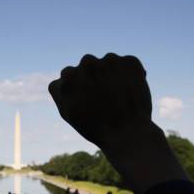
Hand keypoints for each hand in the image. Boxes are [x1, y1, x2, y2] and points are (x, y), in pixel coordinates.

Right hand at [49, 53, 188, 193]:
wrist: (127, 133)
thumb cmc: (95, 127)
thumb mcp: (68, 112)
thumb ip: (62, 91)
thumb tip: (64, 78)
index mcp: (68, 76)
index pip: (69, 76)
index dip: (78, 90)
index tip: (86, 101)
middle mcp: (86, 63)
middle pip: (87, 66)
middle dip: (93, 78)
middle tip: (103, 99)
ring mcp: (109, 60)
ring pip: (108, 64)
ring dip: (111, 75)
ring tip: (118, 98)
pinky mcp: (130, 62)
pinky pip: (128, 64)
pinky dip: (130, 75)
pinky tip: (130, 92)